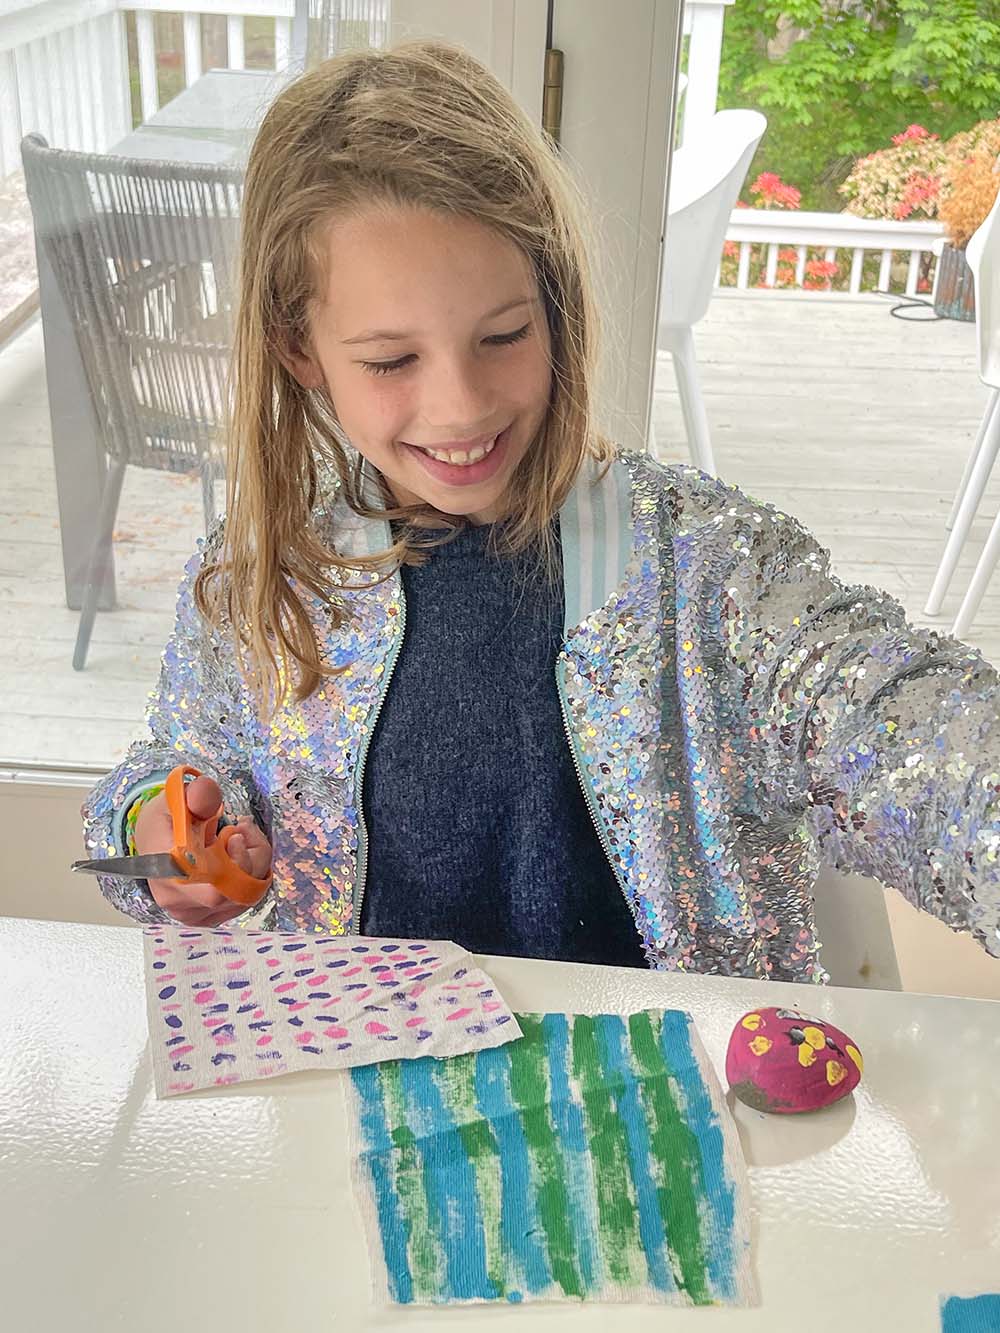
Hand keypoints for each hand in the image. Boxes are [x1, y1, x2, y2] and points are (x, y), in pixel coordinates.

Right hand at [133, 774, 272, 926]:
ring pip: (246, 894)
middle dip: (252, 855)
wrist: (154, 845)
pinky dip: (250, 874)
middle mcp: (177, 900)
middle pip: (237, 890)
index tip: (237, 835)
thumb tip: (208, 793)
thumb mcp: (177, 798)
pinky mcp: (208, 917)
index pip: (212, 888)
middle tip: (242, 828)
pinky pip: (245, 899)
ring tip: (238, 836)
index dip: (236, 865)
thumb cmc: (165, 823)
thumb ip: (197, 795)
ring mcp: (194, 914)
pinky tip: (237, 855)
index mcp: (166, 871)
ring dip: (254, 862)